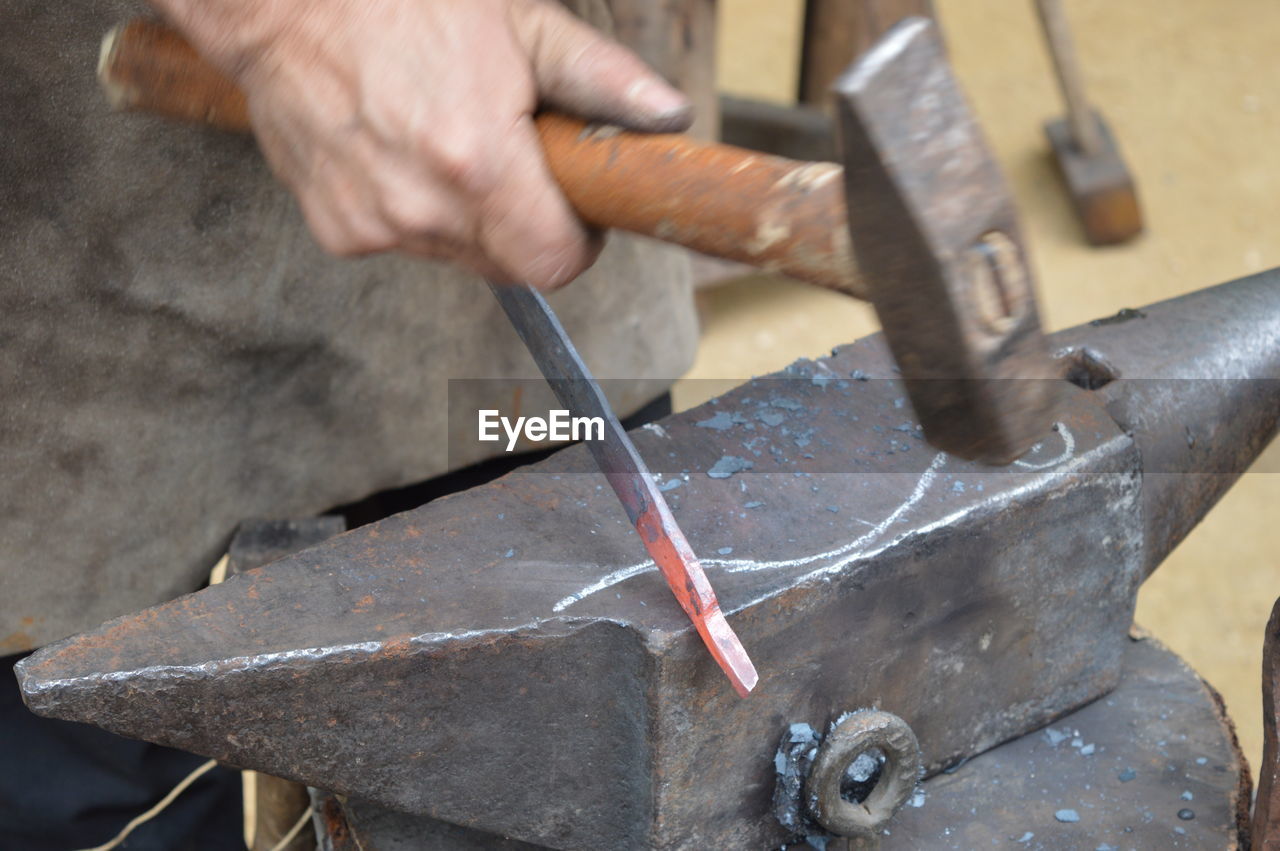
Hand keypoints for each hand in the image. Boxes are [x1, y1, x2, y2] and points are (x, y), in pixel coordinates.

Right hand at [152, 0, 692, 288]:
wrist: (281, 3)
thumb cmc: (398, 0)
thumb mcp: (517, 24)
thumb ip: (598, 79)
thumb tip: (667, 117)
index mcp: (477, 162)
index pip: (555, 264)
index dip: (577, 242)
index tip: (574, 209)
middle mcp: (423, 209)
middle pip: (511, 266)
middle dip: (526, 225)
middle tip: (512, 159)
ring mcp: (375, 226)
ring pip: (460, 257)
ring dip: (470, 218)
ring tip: (447, 142)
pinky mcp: (339, 232)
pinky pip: (407, 243)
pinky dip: (417, 212)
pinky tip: (400, 153)